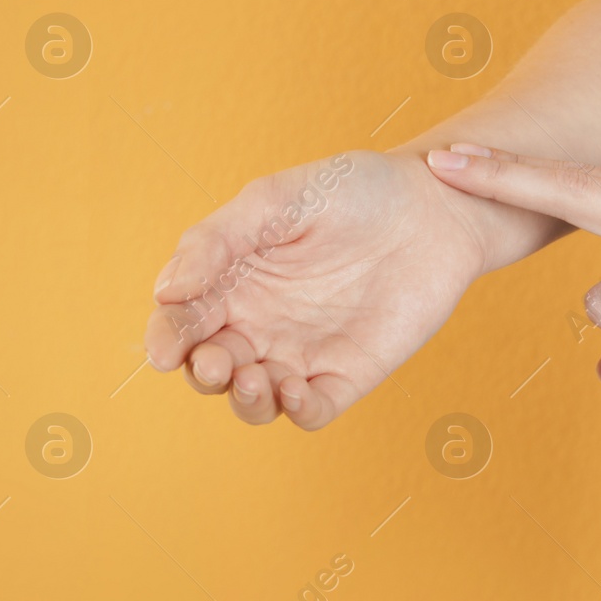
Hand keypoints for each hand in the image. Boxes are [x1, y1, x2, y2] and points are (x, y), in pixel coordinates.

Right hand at [144, 150, 499, 427]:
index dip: (167, 338)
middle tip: (214, 362)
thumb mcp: (276, 199)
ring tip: (254, 379)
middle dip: (203, 373)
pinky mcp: (347, 373)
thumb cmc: (353, 190)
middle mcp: (258, 322)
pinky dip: (296, 410)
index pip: (182, 320)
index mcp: (231, 280)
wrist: (435, 205)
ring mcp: (301, 352)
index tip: (167, 348)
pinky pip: (312, 409)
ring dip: (243, 400)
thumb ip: (216, 240)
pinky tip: (295, 391)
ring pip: (254, 399)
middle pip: (210, 367)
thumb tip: (165, 291)